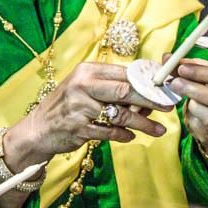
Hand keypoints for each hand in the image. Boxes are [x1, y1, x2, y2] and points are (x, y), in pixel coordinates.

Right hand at [5, 62, 173, 166]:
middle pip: (125, 91)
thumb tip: (148, 92)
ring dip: (143, 124)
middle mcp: (82, 85)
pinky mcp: (78, 128)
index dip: (148, 81)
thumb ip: (112, 87)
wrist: (39, 127)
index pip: (124, 73)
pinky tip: (131, 136)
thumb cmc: (69, 105)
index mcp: (87, 71)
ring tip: (159, 130)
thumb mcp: (86, 87)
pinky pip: (109, 133)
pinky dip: (123, 136)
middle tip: (168, 107)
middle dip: (151, 100)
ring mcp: (79, 107)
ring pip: (120, 115)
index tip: (165, 88)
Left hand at [166, 58, 207, 150]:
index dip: (202, 71)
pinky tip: (190, 106)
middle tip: (175, 82)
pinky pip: (207, 119)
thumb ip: (186, 66)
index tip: (182, 68)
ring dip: (192, 98)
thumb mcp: (201, 77)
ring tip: (179, 90)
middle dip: (194, 86)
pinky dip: (195, 111)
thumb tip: (166, 57)